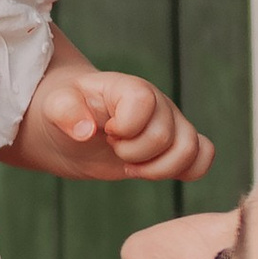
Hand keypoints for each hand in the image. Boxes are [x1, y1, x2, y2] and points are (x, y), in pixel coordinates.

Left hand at [26, 62, 212, 184]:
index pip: (145, 103)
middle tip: (112, 148)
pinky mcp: (173, 146)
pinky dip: (185, 171)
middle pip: (165, 137)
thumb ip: (66, 112)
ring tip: (131, 165)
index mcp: (130, 88)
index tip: (105, 131)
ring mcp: (169, 124)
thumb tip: (86, 131)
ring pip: (190, 150)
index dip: (125, 127)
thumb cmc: (65, 109)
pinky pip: (203, 157)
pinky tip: (151, 171)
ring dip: (158, 169)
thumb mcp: (54, 107)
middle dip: (133, 154)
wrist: (72, 123)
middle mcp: (157, 104)